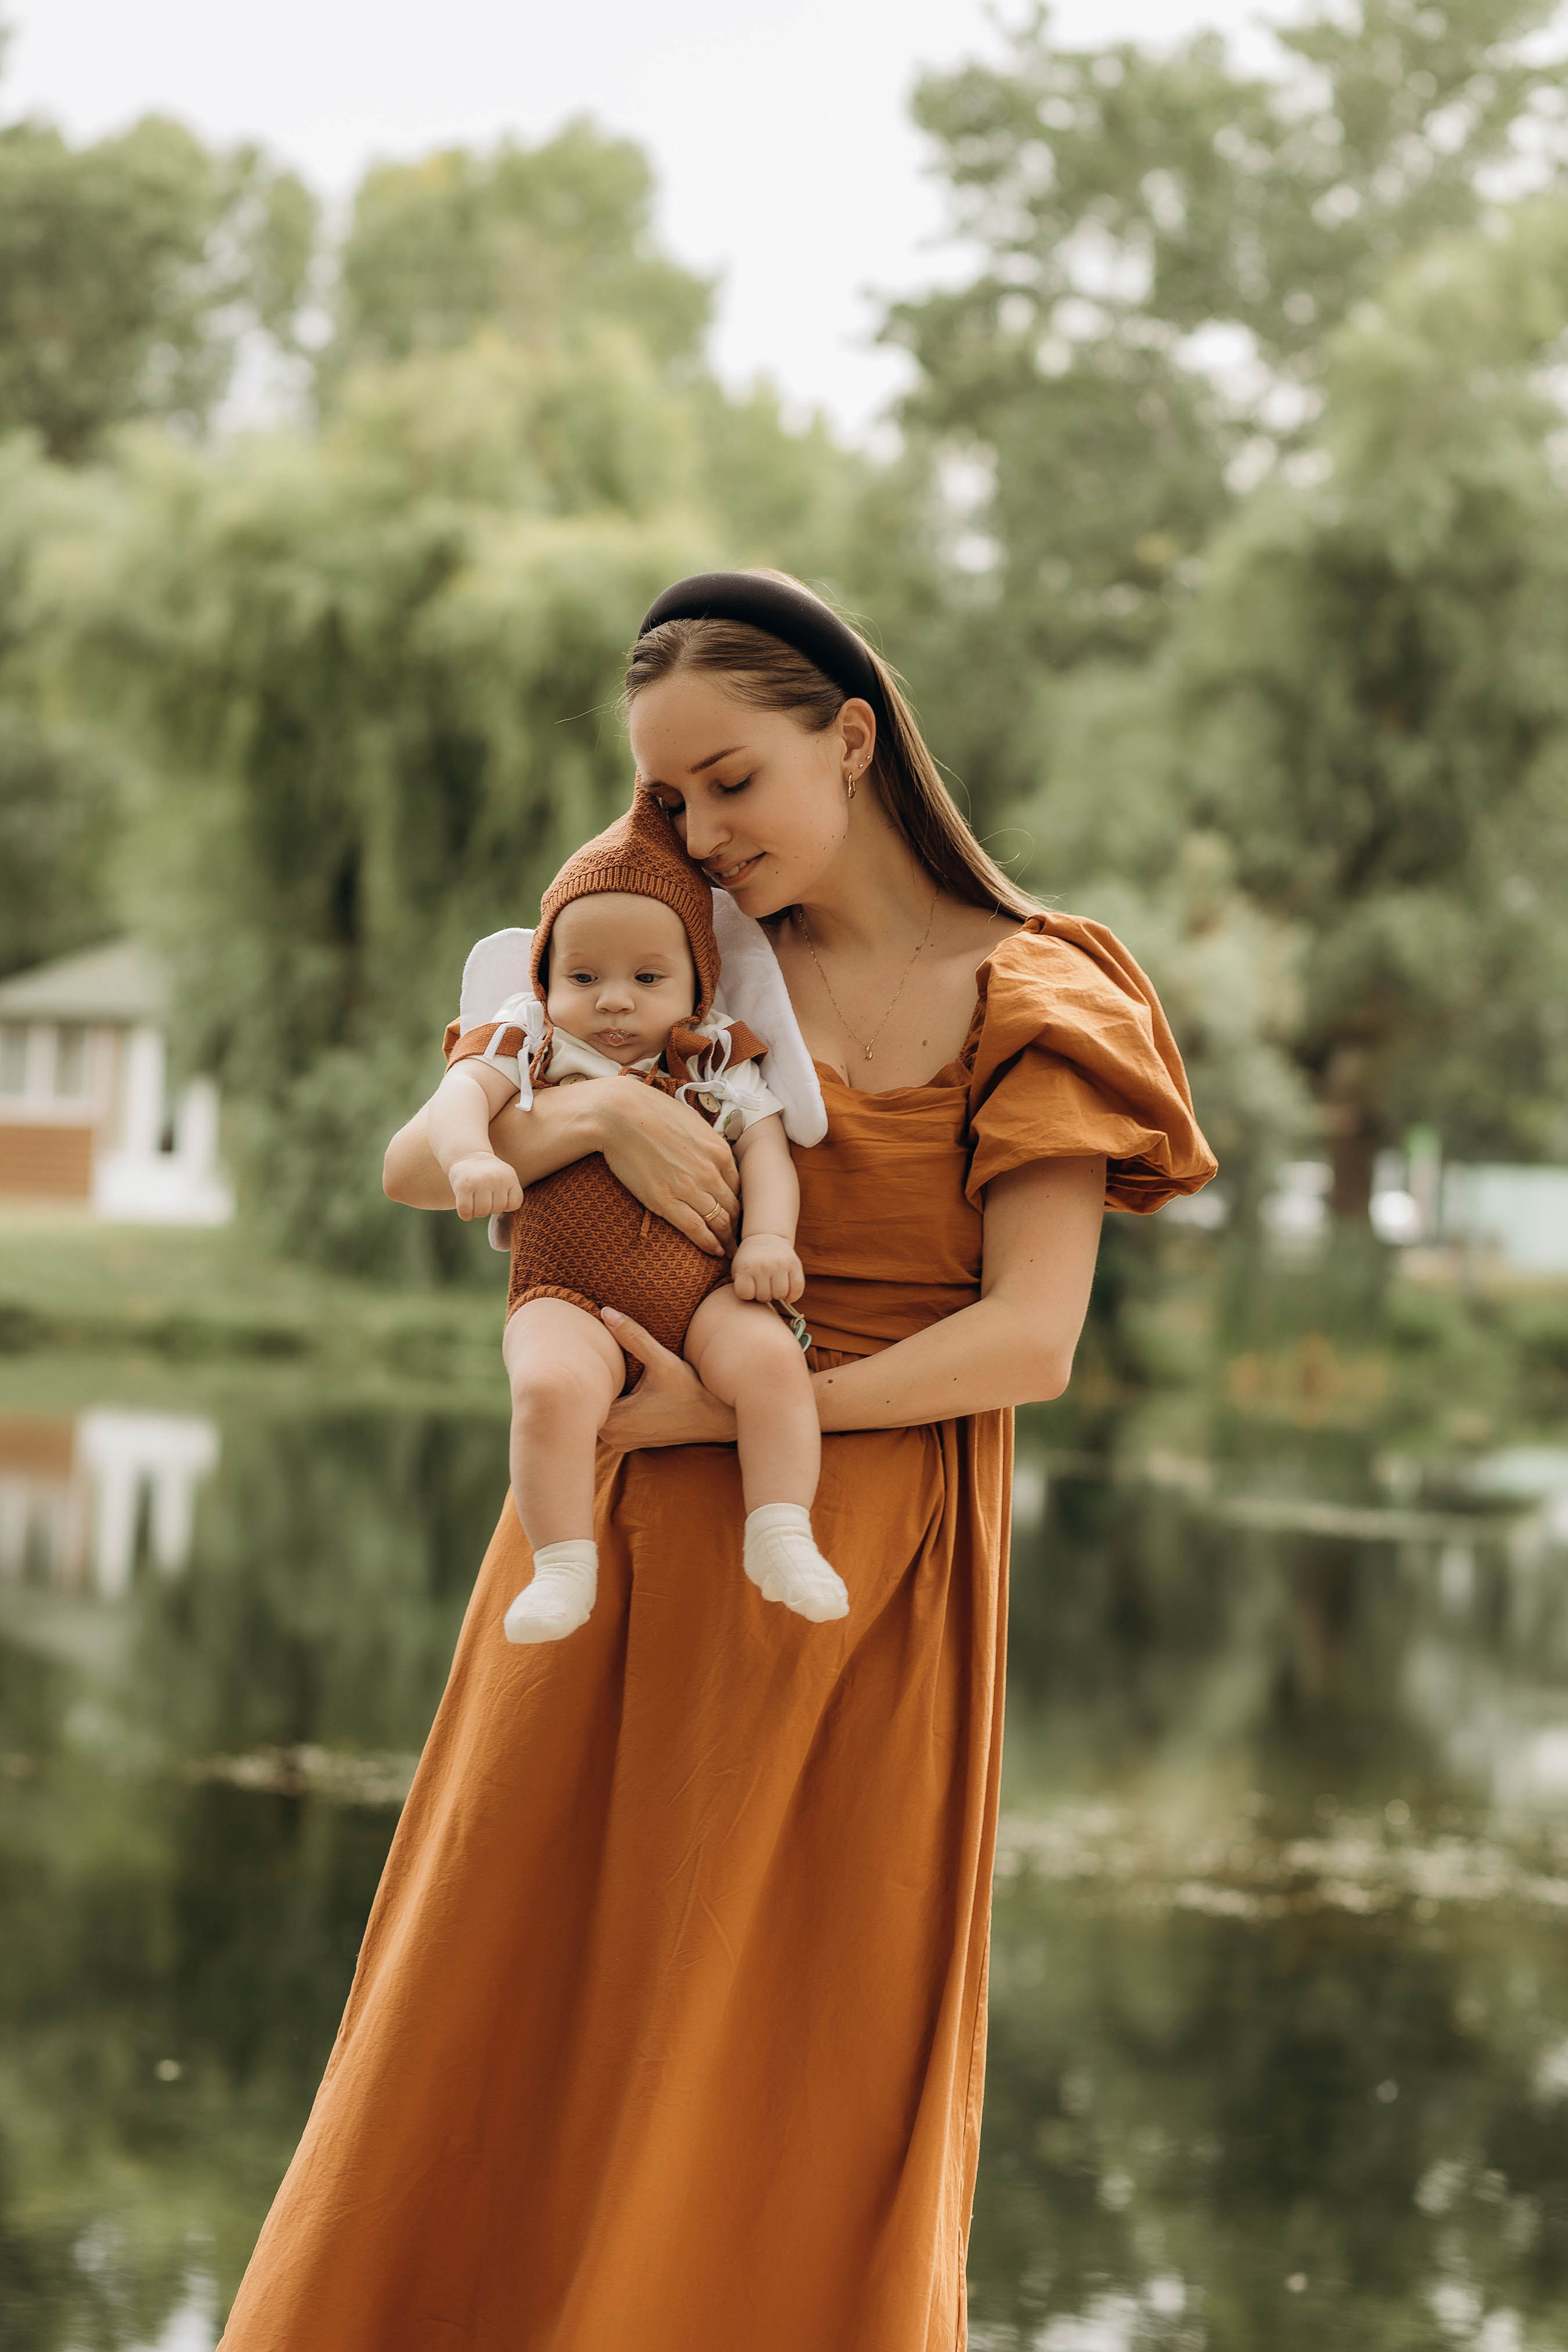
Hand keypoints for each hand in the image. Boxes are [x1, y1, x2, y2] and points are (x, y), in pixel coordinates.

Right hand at [447, 1151, 523, 1221]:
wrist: (467, 1155)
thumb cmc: (489, 1173)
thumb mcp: (506, 1176)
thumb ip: (510, 1193)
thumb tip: (502, 1211)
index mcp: (509, 1176)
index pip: (514, 1204)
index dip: (505, 1205)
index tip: (498, 1197)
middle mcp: (495, 1178)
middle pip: (497, 1209)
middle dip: (490, 1208)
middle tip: (484, 1198)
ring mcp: (479, 1182)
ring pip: (482, 1212)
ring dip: (477, 1212)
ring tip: (475, 1202)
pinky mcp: (463, 1187)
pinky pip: (466, 1211)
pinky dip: (465, 1215)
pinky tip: (466, 1210)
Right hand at [594, 1083, 740, 1257]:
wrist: (619, 1115)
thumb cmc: (651, 1113)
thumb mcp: (693, 1123)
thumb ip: (708, 1144)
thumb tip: (714, 1156)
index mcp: (719, 1151)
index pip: (738, 1186)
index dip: (739, 1204)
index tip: (737, 1214)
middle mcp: (710, 1172)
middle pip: (733, 1207)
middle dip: (737, 1226)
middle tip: (738, 1239)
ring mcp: (689, 1188)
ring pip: (719, 1222)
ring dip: (727, 1239)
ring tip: (729, 1251)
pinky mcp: (665, 1201)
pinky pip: (696, 1229)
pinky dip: (709, 1244)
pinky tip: (714, 1251)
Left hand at [596, 1308, 736, 1450]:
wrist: (716, 1419)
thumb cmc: (691, 1392)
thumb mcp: (663, 1362)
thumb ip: (633, 1337)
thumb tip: (605, 1312)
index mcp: (615, 1421)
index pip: (582, 1395)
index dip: (585, 1373)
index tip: (591, 1357)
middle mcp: (613, 1438)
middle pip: (589, 1404)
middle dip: (594, 1382)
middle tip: (599, 1360)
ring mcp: (620, 1443)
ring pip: (599, 1412)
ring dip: (604, 1394)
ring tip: (611, 1372)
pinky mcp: (628, 1442)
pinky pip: (609, 1421)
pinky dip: (612, 1405)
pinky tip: (623, 1389)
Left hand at [731, 1233, 803, 1303]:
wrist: (765, 1238)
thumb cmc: (749, 1260)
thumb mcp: (739, 1269)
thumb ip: (742, 1287)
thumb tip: (756, 1313)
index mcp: (746, 1267)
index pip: (746, 1295)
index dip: (747, 1294)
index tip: (748, 1286)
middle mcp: (763, 1265)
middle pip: (764, 1297)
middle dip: (762, 1294)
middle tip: (761, 1285)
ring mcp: (780, 1264)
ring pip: (781, 1294)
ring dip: (777, 1294)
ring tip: (772, 1286)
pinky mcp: (795, 1264)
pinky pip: (797, 1289)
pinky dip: (793, 1295)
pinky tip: (787, 1293)